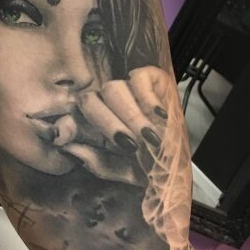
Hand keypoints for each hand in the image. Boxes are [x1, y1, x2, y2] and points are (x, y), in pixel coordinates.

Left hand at [59, 65, 191, 246]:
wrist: (183, 160)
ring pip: (112, 89)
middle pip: (89, 100)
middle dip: (107, 123)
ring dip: (130, 115)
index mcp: (94, 127)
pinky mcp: (148, 78)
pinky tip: (159, 115)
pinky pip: (138, 78)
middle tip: (129, 145)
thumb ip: (98, 163)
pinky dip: (147, 98)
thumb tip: (68, 151)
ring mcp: (126, 90)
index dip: (68, 125)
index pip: (72, 117)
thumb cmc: (152, 166)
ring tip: (148, 136)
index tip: (66, 138)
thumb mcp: (125, 172)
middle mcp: (105, 106)